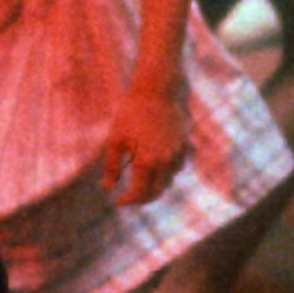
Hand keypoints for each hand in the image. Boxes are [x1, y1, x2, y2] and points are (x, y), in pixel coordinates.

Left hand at [102, 87, 189, 206]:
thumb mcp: (115, 139)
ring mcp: (178, 155)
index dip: (127, 201)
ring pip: (168, 181)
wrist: (156, 91)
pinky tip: (155, 165)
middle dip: (142, 199)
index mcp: (146, 162)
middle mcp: (166, 162)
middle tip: (129, 197)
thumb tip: (108, 188)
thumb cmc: (131, 113)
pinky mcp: (185, 146)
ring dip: (154, 185)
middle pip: (156, 192)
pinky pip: (177, 167)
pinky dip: (166, 172)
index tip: (117, 201)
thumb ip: (111, 167)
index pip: (139, 194)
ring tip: (140, 181)